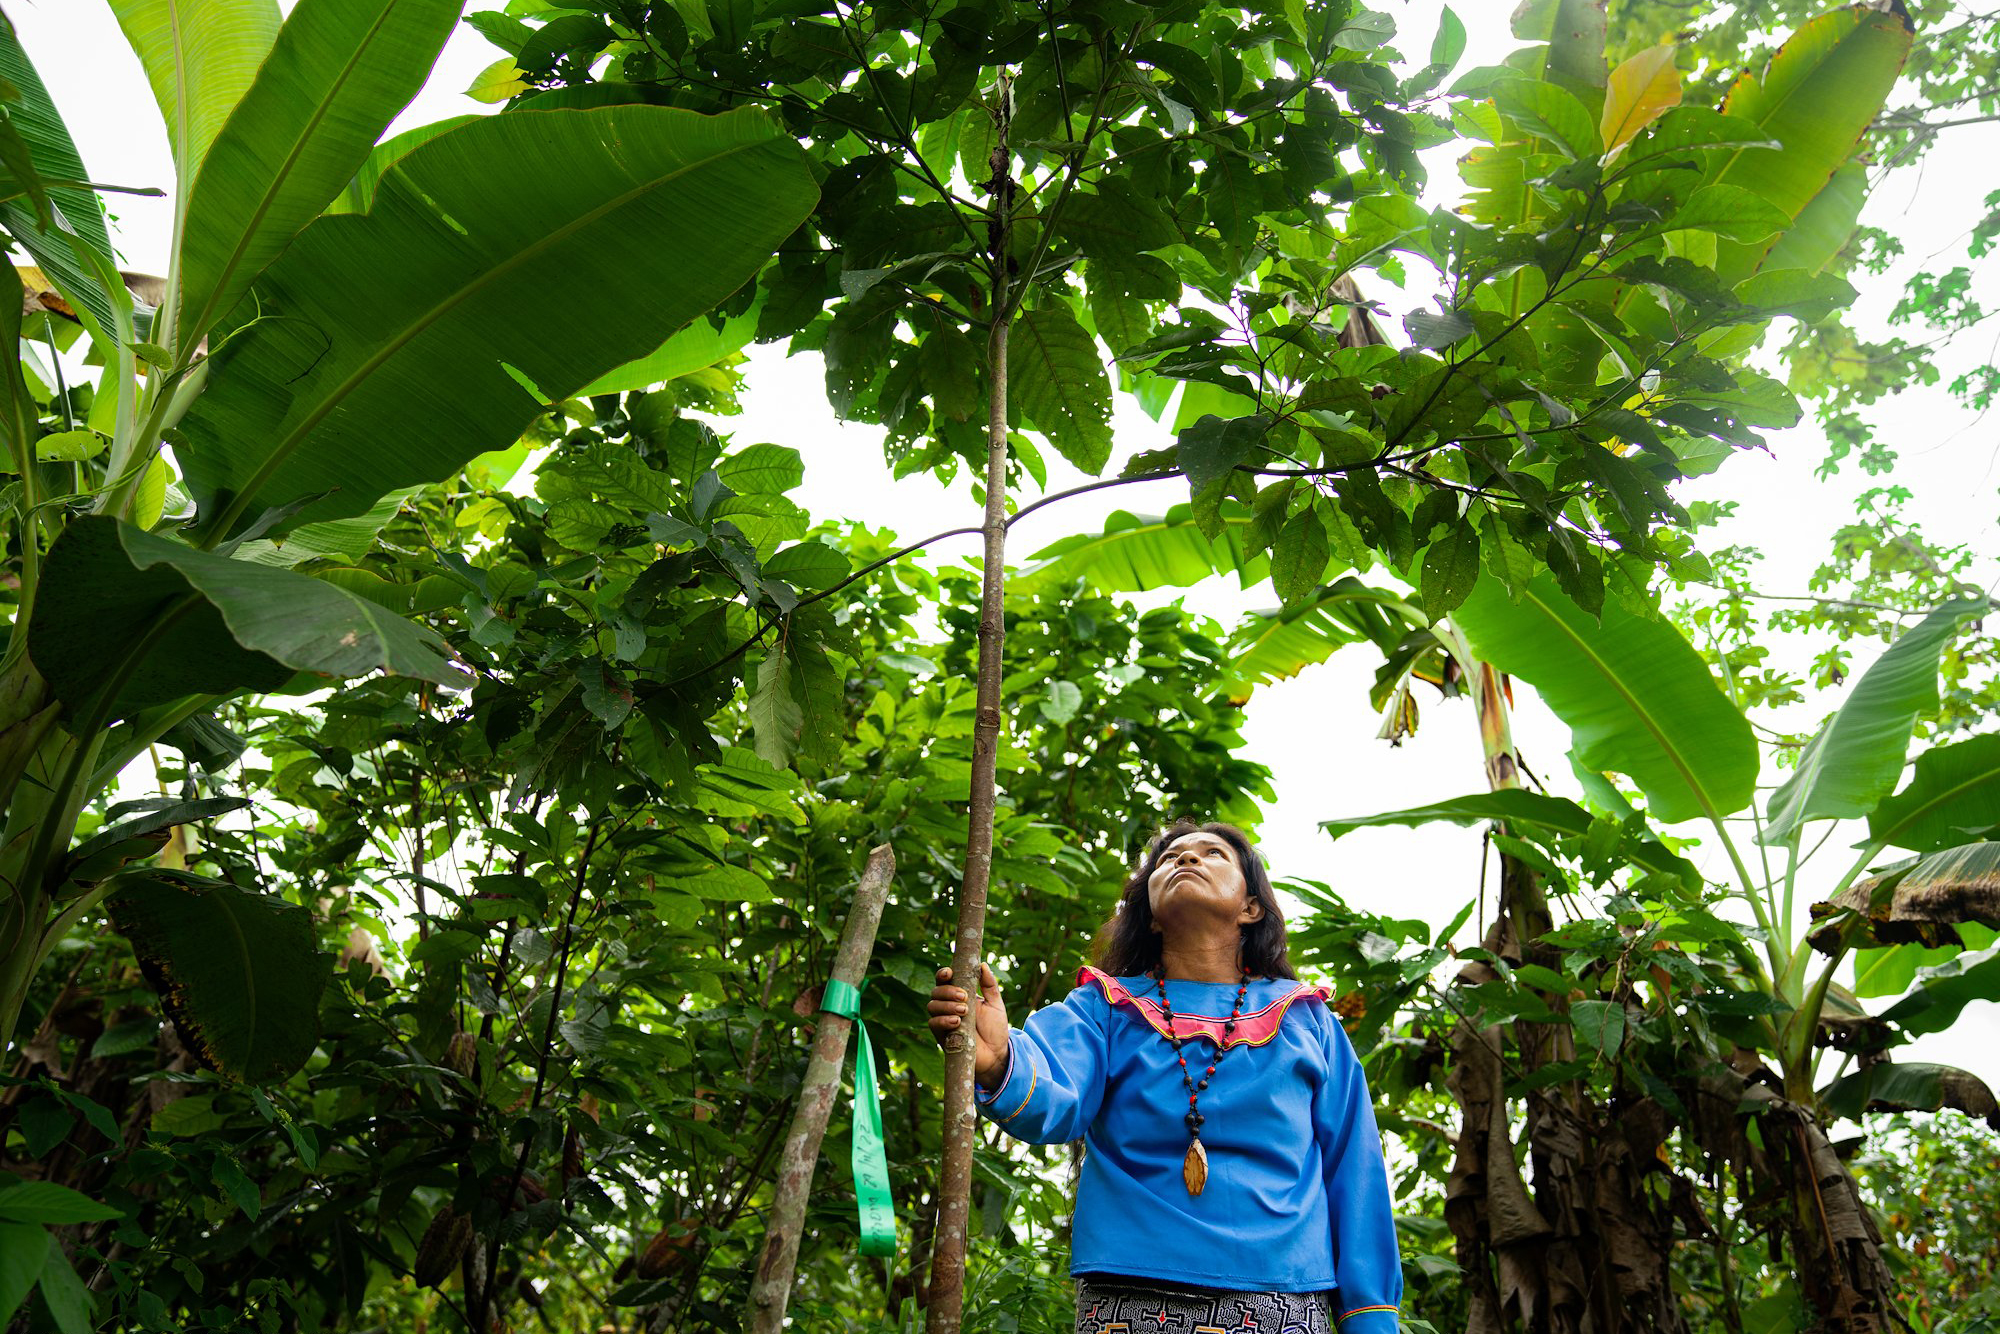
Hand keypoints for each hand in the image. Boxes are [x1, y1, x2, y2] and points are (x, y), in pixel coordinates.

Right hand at [928, 963, 1009, 1087]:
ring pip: (932, 1006)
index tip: (949, 973)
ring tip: (964, 1011)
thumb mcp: (996, 1004)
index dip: (943, 974)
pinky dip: (943, 1020)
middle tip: (964, 997)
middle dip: (948, 991)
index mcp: (960, 994)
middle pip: (936, 991)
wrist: (997, 1054)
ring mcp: (943, 1020)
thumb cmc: (995, 1028)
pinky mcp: (941, 1035)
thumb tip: (983, 964)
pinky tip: (957, 1022)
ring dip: (946, 1005)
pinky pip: (934, 1023)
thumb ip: (990, 985)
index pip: (945, 980)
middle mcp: (948, 1006)